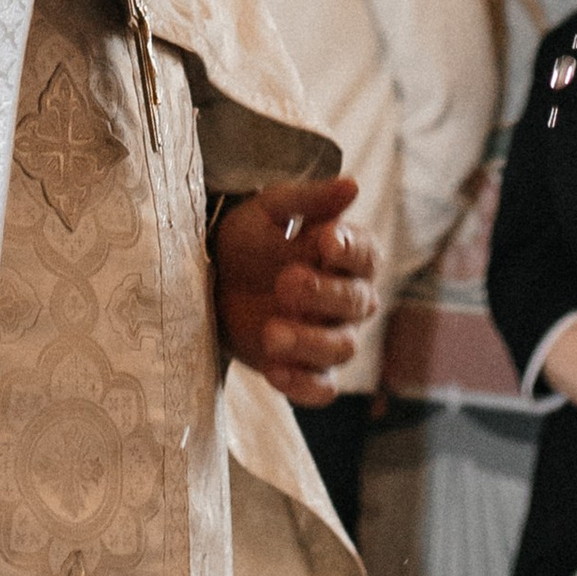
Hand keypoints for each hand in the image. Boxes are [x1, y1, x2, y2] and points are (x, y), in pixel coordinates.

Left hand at [212, 175, 376, 404]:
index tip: (325, 239)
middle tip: (286, 282)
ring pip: (341, 347)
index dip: (350, 249)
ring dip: (308, 342)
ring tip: (271, 333)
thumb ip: (308, 201)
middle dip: (324, 294)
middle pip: (358, 303)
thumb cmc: (248, 240)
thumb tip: (351, 186)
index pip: (367, 254)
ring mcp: (331, 337)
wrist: (210, 282)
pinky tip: (274, 370)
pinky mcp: (307, 371)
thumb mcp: (268, 211)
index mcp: (348, 256)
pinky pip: (321, 388)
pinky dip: (302, 384)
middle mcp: (350, 299)